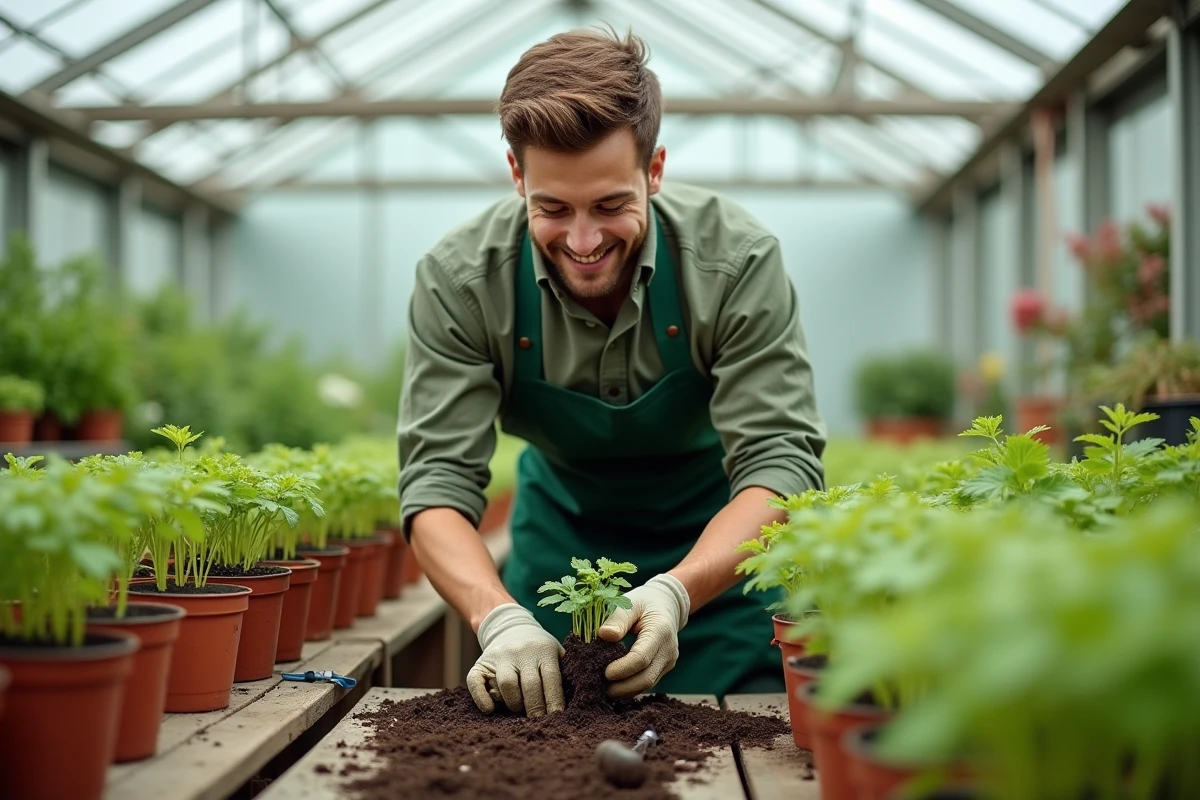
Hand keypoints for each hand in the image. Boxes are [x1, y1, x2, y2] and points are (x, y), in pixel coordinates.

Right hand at [466, 603, 564, 716]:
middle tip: (539, 722)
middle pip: (530, 685)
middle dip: (536, 708)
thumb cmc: (537, 648)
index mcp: (543, 650)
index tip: (557, 718)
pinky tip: (491, 710)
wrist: (509, 625)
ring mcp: (500, 656)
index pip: (551, 679)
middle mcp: (521, 651)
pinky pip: (477, 683)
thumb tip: (581, 697)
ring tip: (519, 710)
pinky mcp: (480, 664)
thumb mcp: (555, 651)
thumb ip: (566, 669)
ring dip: (514, 704)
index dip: (554, 701)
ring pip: (508, 685)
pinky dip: (482, 699)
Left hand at [597, 573, 689, 697]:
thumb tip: (604, 635)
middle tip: (599, 688)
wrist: (667, 604)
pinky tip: (615, 685)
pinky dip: (631, 687)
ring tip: (604, 689)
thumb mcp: (630, 603)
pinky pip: (648, 682)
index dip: (622, 669)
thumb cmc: (644, 602)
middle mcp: (668, 650)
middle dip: (622, 687)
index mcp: (660, 631)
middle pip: (646, 678)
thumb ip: (618, 618)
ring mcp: (668, 661)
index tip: (604, 672)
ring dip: (625, 690)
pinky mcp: (664, 667)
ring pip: (647, 684)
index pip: (641, 658)